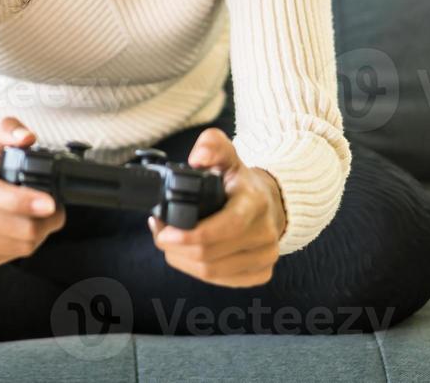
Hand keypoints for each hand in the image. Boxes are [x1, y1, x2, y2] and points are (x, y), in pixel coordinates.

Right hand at [0, 116, 67, 269]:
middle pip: (18, 229)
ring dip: (38, 234)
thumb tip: (27, 137)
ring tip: (38, 218)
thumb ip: (9, 129)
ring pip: (19, 247)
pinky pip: (8, 259)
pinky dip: (21, 245)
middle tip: (53, 208)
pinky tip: (18, 229)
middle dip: (46, 220)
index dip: (26, 202)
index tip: (50, 203)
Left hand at [146, 127, 286, 287]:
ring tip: (170, 242)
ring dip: (182, 260)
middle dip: (176, 247)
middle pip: (210, 255)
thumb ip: (211, 146)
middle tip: (160, 233)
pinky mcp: (262, 273)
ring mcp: (266, 256)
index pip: (225, 227)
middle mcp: (265, 233)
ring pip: (212, 272)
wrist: (270, 202)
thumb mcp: (226, 156)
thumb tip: (197, 158)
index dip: (190, 235)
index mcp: (255, 203)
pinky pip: (221, 282)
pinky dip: (197, 271)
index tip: (164, 232)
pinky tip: (187, 254)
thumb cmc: (239, 181)